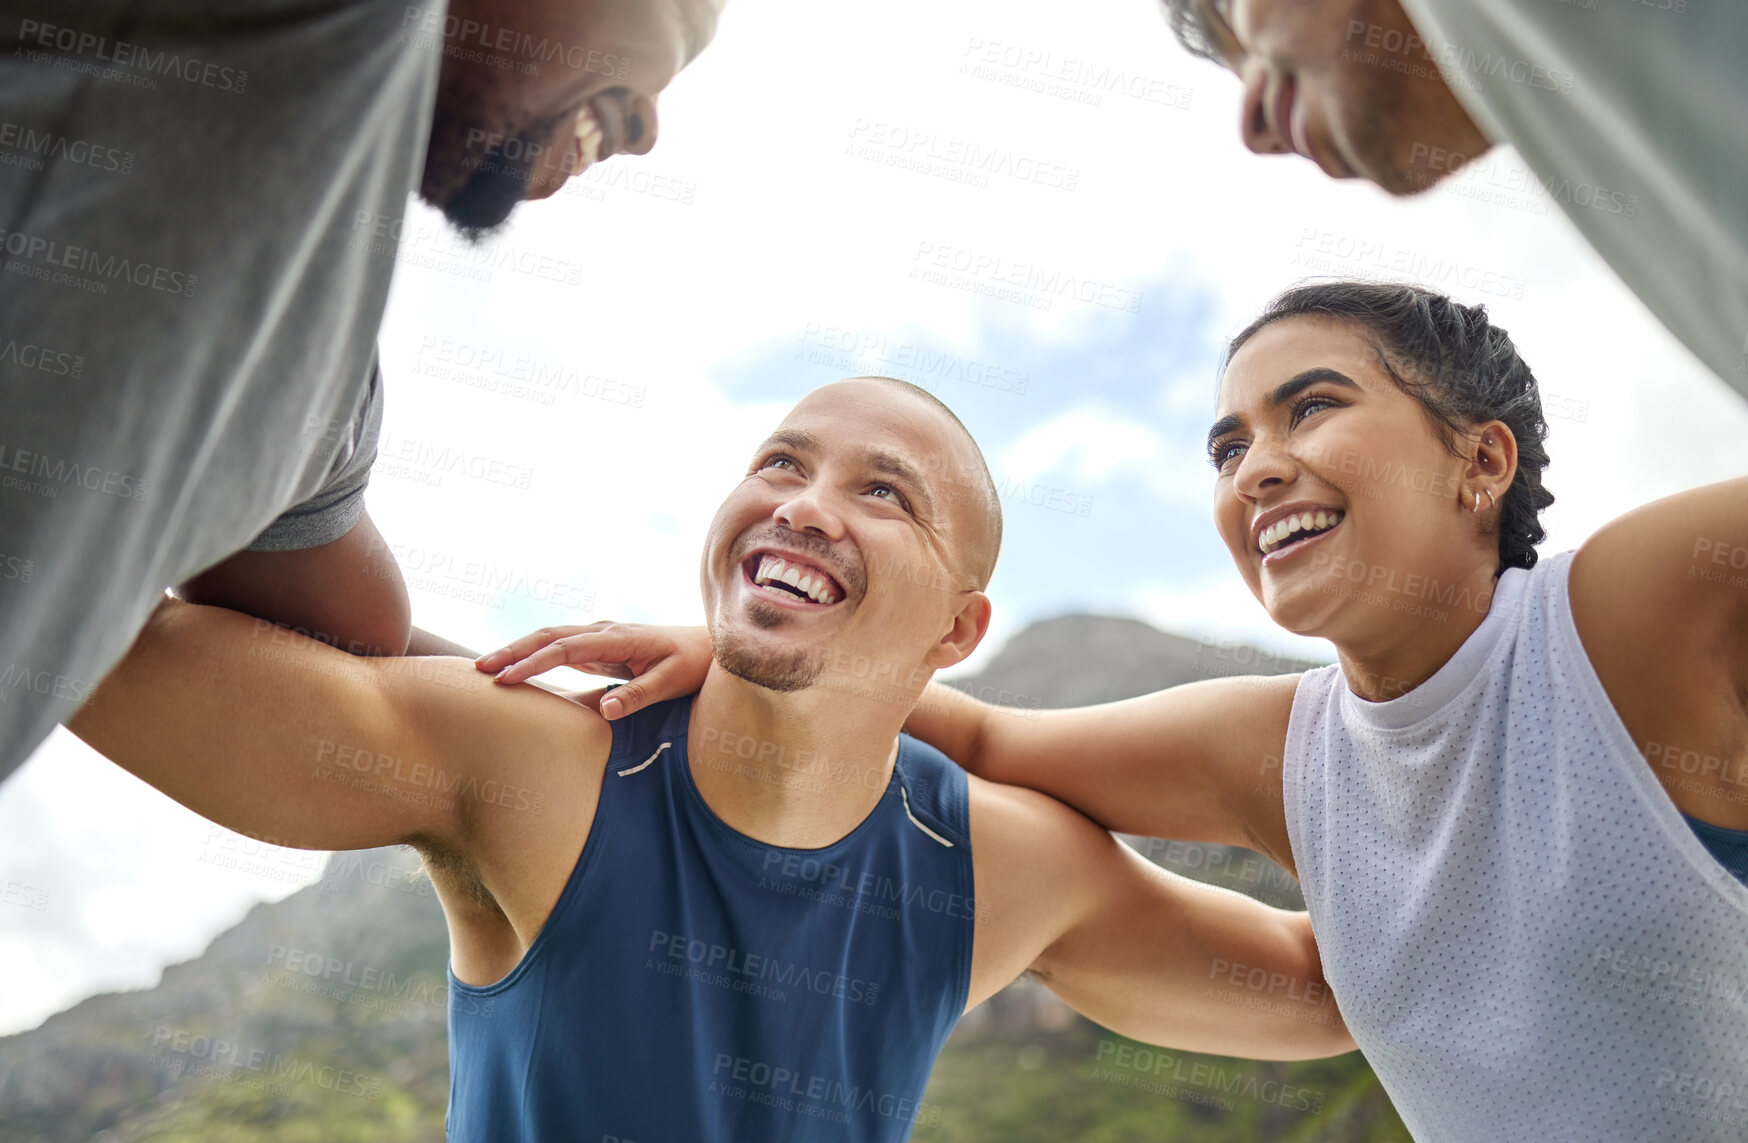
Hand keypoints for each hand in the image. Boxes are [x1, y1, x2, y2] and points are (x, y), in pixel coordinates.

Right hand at [474, 623, 711, 720]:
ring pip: (549, 639)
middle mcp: (602, 632)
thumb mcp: (672, 682)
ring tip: (486, 668)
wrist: (707, 645)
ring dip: (518, 651)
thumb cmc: (691, 664)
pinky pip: (558, 649)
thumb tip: (605, 710)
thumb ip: (639, 695)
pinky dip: (533, 655)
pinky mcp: (598, 648)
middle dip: (513, 650)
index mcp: (617, 638)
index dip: (534, 661)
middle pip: (548, 636)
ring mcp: (598, 637)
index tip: (507, 677)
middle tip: (479, 669)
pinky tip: (515, 670)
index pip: (565, 648)